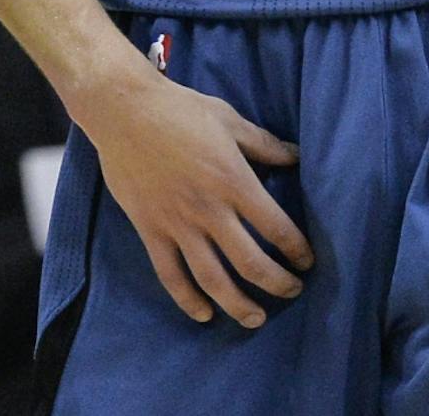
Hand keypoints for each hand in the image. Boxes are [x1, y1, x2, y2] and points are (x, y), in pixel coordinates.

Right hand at [84, 65, 313, 328]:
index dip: (297, 250)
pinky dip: (187, 300)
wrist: (122, 109)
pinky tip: (203, 314)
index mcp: (233, 180)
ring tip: (256, 318)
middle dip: (277, 284)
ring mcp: (177, 223)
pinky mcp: (150, 228)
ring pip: (212, 279)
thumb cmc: (178, 109)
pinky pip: (169, 274)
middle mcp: (209, 209)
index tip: (306, 261)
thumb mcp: (228, 119)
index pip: (276, 228)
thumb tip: (297, 158)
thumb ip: (264, 144)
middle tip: (291, 291)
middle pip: (251, 263)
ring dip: (238, 305)